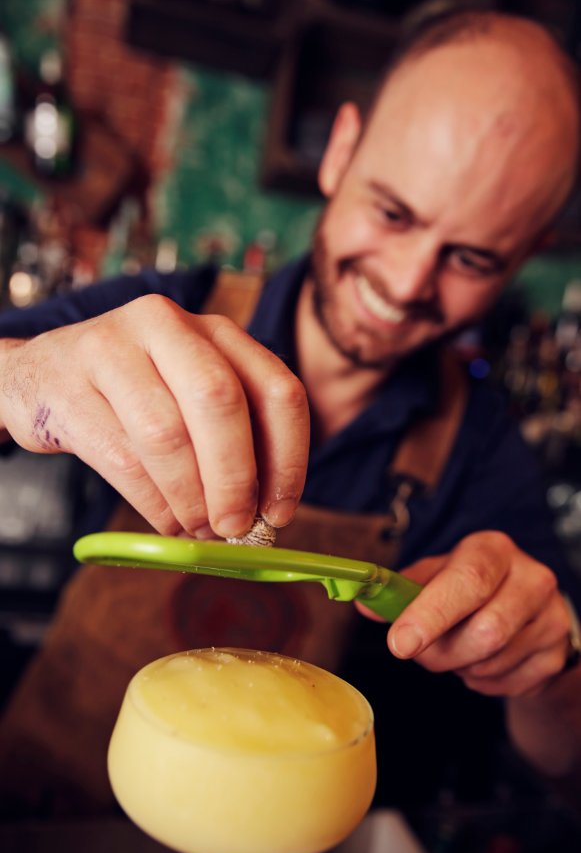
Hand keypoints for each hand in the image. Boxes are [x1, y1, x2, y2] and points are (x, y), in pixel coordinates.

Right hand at [0, 295, 309, 536]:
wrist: (40, 375)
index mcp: (214, 330)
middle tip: (236, 527)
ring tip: (197, 528)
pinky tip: (165, 520)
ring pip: (167, 434)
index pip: (276, 389)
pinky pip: (122, 459)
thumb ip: (232, 439)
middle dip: (234, 478)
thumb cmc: (134, 395)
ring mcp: (110, 349)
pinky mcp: (67, 387)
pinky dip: (152, 503)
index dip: (287, 458)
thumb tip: (267, 512)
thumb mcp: (191, 397)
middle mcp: (166, 324)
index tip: (280, 511)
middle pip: (220, 402)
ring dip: (189, 497)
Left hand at [363, 531, 571, 697]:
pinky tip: (479, 660)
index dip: (431, 614)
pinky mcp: (556, 655)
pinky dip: (480, 681)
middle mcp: (531, 578)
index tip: (400, 643)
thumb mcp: (436, 576)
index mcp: (494, 550)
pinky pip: (506, 684)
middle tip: (422, 650)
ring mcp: (551, 618)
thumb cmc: (470, 588)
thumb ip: (401, 590)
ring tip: (457, 648)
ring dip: (459, 666)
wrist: (525, 609)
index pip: (467, 581)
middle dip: (442, 652)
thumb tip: (366, 606)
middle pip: (485, 631)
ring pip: (491, 662)